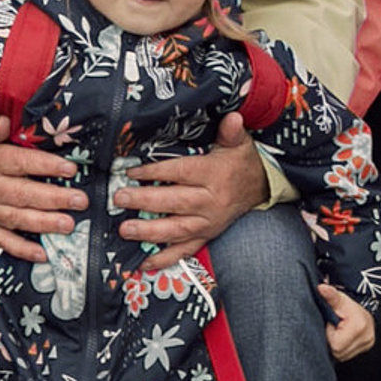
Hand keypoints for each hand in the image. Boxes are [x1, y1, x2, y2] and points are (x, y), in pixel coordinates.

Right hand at [0, 118, 83, 261]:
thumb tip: (4, 119)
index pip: (23, 163)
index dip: (47, 165)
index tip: (71, 168)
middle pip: (25, 194)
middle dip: (55, 199)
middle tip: (80, 201)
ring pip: (18, 219)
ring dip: (45, 223)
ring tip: (68, 225)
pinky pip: (4, 241)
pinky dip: (23, 250)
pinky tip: (43, 254)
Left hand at [113, 114, 263, 262]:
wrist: (260, 187)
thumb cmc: (242, 161)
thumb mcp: (238, 142)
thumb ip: (231, 131)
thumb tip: (232, 117)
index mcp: (214, 175)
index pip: (180, 173)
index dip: (155, 172)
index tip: (131, 171)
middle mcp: (210, 202)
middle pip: (175, 203)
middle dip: (145, 201)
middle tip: (120, 198)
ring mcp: (208, 223)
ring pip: (176, 230)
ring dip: (149, 232)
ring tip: (125, 230)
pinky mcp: (206, 236)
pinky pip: (184, 250)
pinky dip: (164, 259)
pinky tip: (144, 262)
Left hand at [317, 283, 374, 359]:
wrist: (367, 304)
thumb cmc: (350, 304)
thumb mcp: (340, 299)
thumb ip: (331, 296)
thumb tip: (321, 288)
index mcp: (359, 327)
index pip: (336, 345)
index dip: (330, 335)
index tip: (333, 324)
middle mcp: (366, 339)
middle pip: (338, 352)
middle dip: (333, 341)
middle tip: (335, 327)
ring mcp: (367, 345)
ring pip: (342, 355)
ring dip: (337, 345)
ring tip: (339, 332)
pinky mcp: (366, 347)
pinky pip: (347, 354)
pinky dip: (342, 347)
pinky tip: (343, 337)